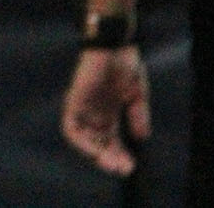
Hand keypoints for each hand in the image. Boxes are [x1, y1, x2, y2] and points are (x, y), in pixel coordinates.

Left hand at [61, 45, 151, 176]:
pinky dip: (81, 142)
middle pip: (98, 144)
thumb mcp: (136, 96)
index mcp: (108, 114)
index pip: (111, 142)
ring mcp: (83, 108)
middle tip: (123, 169)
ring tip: (112, 164)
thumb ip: (138, 117)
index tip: (131, 167)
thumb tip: (142, 139)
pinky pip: (71, 128)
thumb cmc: (124, 65)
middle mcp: (94, 114)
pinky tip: (95, 151)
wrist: (115, 43)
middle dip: (110, 159)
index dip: (119, 156)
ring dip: (96, 154)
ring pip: (84, 140)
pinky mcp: (74, 101)